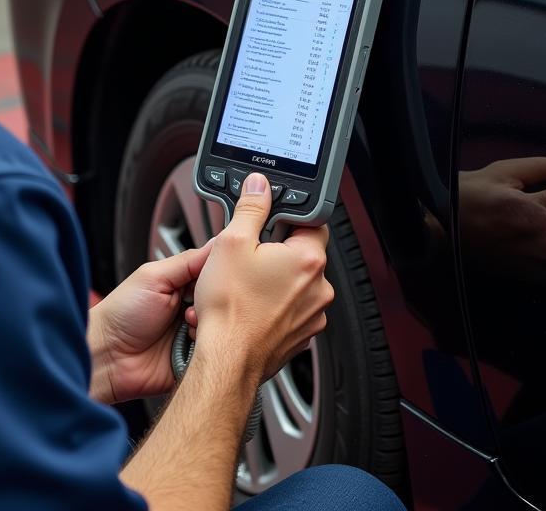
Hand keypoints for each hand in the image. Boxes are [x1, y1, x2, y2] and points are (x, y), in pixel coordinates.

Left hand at [88, 242, 212, 403]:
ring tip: (187, 325)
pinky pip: (214, 351)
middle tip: (193, 305)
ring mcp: (192, 334)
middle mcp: (190, 307)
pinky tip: (191, 344)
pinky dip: (207, 347)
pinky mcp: (194, 358)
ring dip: (208, 325)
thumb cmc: (122, 314)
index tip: (218, 278)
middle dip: (212, 302)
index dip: (219, 276)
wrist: (108, 356)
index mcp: (181, 284)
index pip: (214, 274)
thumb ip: (187, 261)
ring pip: (220, 326)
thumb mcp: (154, 277)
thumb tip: (216, 243)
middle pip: (221, 301)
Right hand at [191, 173, 333, 380]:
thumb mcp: (232, 242)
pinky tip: (251, 306)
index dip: (287, 217)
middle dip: (277, 250)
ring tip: (246, 284)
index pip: (312, 220)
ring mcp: (312, 315)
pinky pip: (292, 308)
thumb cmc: (229, 310)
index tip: (269, 222)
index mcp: (308, 260)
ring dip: (276, 279)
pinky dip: (275, 304)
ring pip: (296, 282)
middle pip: (302, 252)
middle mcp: (319, 288)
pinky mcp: (301, 334)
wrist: (226, 360)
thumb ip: (251, 208)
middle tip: (249, 256)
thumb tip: (259, 186)